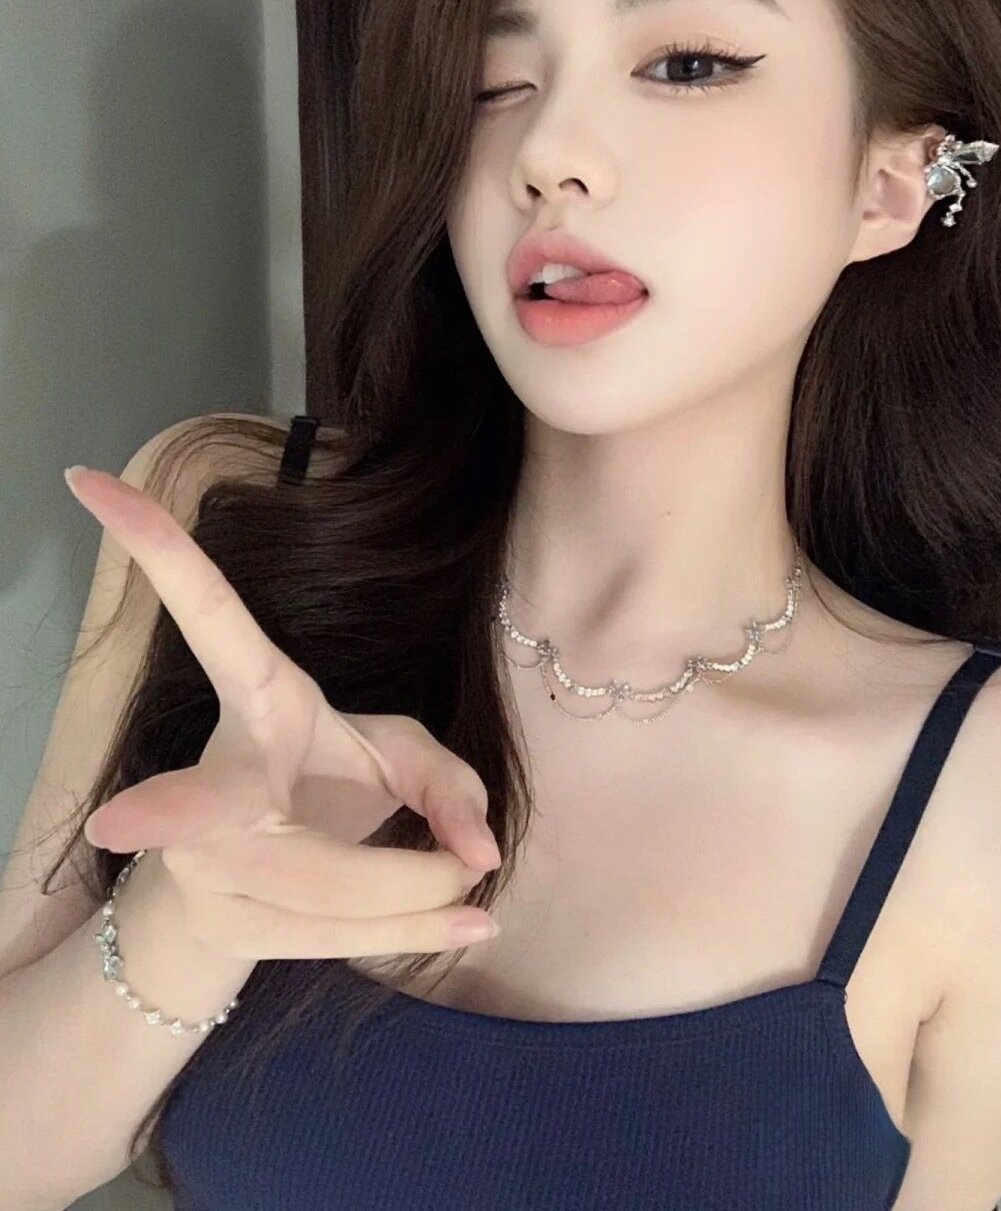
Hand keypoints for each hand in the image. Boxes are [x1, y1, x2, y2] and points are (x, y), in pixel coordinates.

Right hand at [64, 463, 501, 961]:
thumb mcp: (391, 752)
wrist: (252, 878)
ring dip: (420, 894)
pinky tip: (473, 937)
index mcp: (260, 702)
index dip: (157, 551)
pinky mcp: (229, 926)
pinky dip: (416, 935)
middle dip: (180, 811)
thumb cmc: (326, 780)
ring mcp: (205, 862)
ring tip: (479, 898)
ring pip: (324, 892)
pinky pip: (339, 939)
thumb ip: (447, 780)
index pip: (209, 618)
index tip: (95, 484)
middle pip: (218, 803)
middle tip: (122, 822)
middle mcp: (215, 777)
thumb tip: (482, 853)